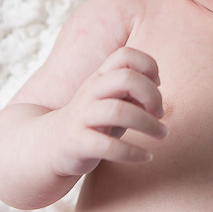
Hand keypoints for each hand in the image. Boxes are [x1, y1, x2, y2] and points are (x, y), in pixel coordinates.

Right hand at [48, 47, 166, 177]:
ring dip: (148, 124)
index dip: (148, 66)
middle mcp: (91, 92)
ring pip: (118, 111)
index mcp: (101, 77)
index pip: (125, 55)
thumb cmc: (94, 120)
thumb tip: (158, 99)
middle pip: (125, 78)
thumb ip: (135, 93)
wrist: (50, 145)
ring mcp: (83, 117)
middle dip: (152, 95)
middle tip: (160, 114)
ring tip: (162, 134)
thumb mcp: (114, 100)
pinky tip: (146, 156)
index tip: (156, 86)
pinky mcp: (78, 143)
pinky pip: (108, 147)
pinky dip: (133, 153)